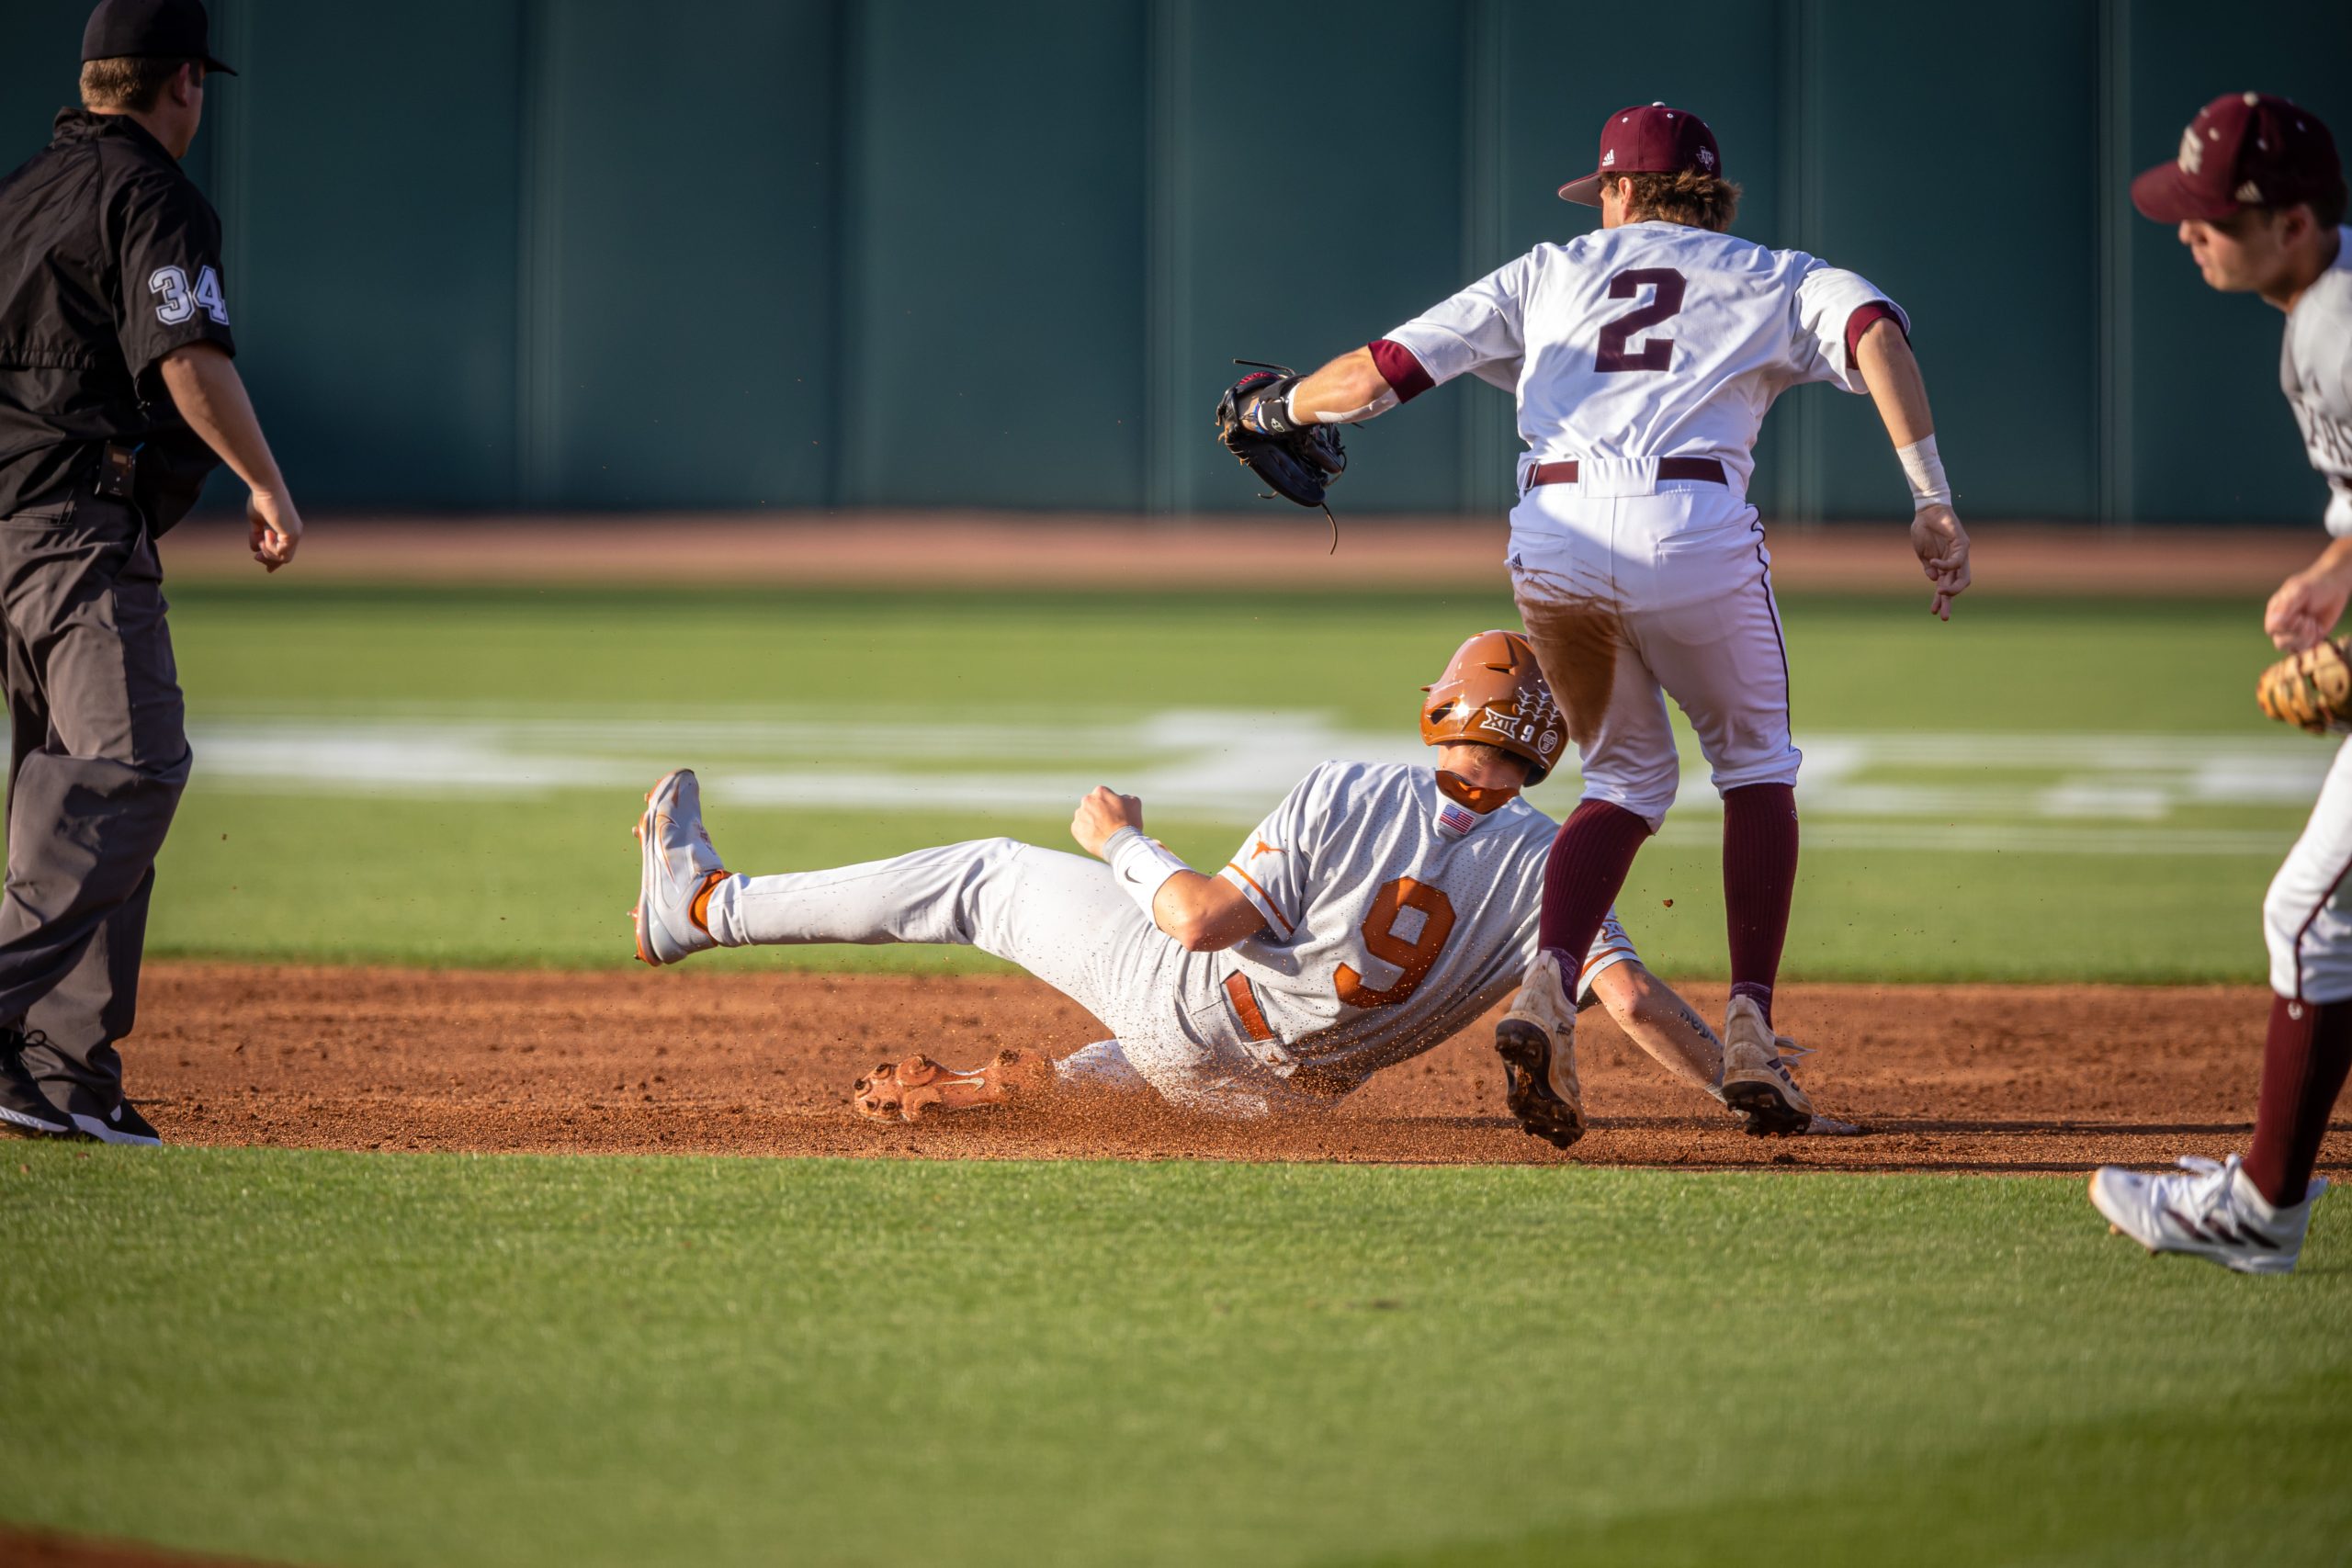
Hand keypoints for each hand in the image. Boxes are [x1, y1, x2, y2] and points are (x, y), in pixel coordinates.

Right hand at [248, 488, 301, 572]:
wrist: (266, 489)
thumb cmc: (260, 500)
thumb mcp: (256, 520)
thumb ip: (256, 534)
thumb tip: (255, 549)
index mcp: (289, 528)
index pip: (284, 550)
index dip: (273, 559)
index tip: (258, 560)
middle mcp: (295, 532)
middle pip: (285, 557)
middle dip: (269, 560)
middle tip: (256, 558)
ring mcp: (295, 534)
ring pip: (283, 557)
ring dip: (268, 553)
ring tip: (261, 540)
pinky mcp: (292, 534)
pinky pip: (281, 552)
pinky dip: (270, 547)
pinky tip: (266, 533)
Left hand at [1071, 786, 1144, 858]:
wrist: (1120, 843)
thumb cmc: (1129, 823)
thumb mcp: (1134, 803)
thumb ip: (1125, 797)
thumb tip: (1121, 798)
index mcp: (1100, 792)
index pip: (1103, 795)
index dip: (1110, 805)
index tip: (1115, 814)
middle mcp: (1087, 800)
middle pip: (1092, 805)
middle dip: (1098, 812)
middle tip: (1108, 823)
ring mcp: (1079, 815)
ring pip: (1085, 816)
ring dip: (1091, 822)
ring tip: (1103, 832)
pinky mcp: (1075, 828)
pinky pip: (1080, 829)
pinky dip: (1087, 833)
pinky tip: (1097, 837)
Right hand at [1909, 504, 1969, 620]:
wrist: (1927, 511)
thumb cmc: (1924, 530)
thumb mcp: (1922, 553)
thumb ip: (1928, 567)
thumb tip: (1933, 579)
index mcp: (1945, 564)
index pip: (1946, 586)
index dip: (1941, 599)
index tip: (1933, 611)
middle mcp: (1955, 561)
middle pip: (1957, 586)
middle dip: (1949, 601)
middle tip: (1943, 615)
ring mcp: (1961, 553)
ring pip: (1962, 577)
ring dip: (1952, 588)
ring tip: (1942, 593)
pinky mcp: (1962, 544)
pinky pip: (1957, 561)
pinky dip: (1945, 565)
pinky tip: (1934, 563)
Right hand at [2265, 568, 2351, 651]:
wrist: (2334, 584)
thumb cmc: (2314, 584)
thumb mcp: (2299, 591)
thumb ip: (2286, 606)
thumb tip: (2275, 622)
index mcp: (2275, 612)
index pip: (2272, 629)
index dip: (2286, 627)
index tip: (2300, 616)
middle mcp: (2283, 625)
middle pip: (2281, 642)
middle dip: (2298, 635)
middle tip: (2310, 621)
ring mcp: (2296, 632)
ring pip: (2293, 649)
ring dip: (2307, 639)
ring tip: (2314, 624)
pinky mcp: (2310, 637)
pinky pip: (2307, 649)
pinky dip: (2314, 642)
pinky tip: (2319, 628)